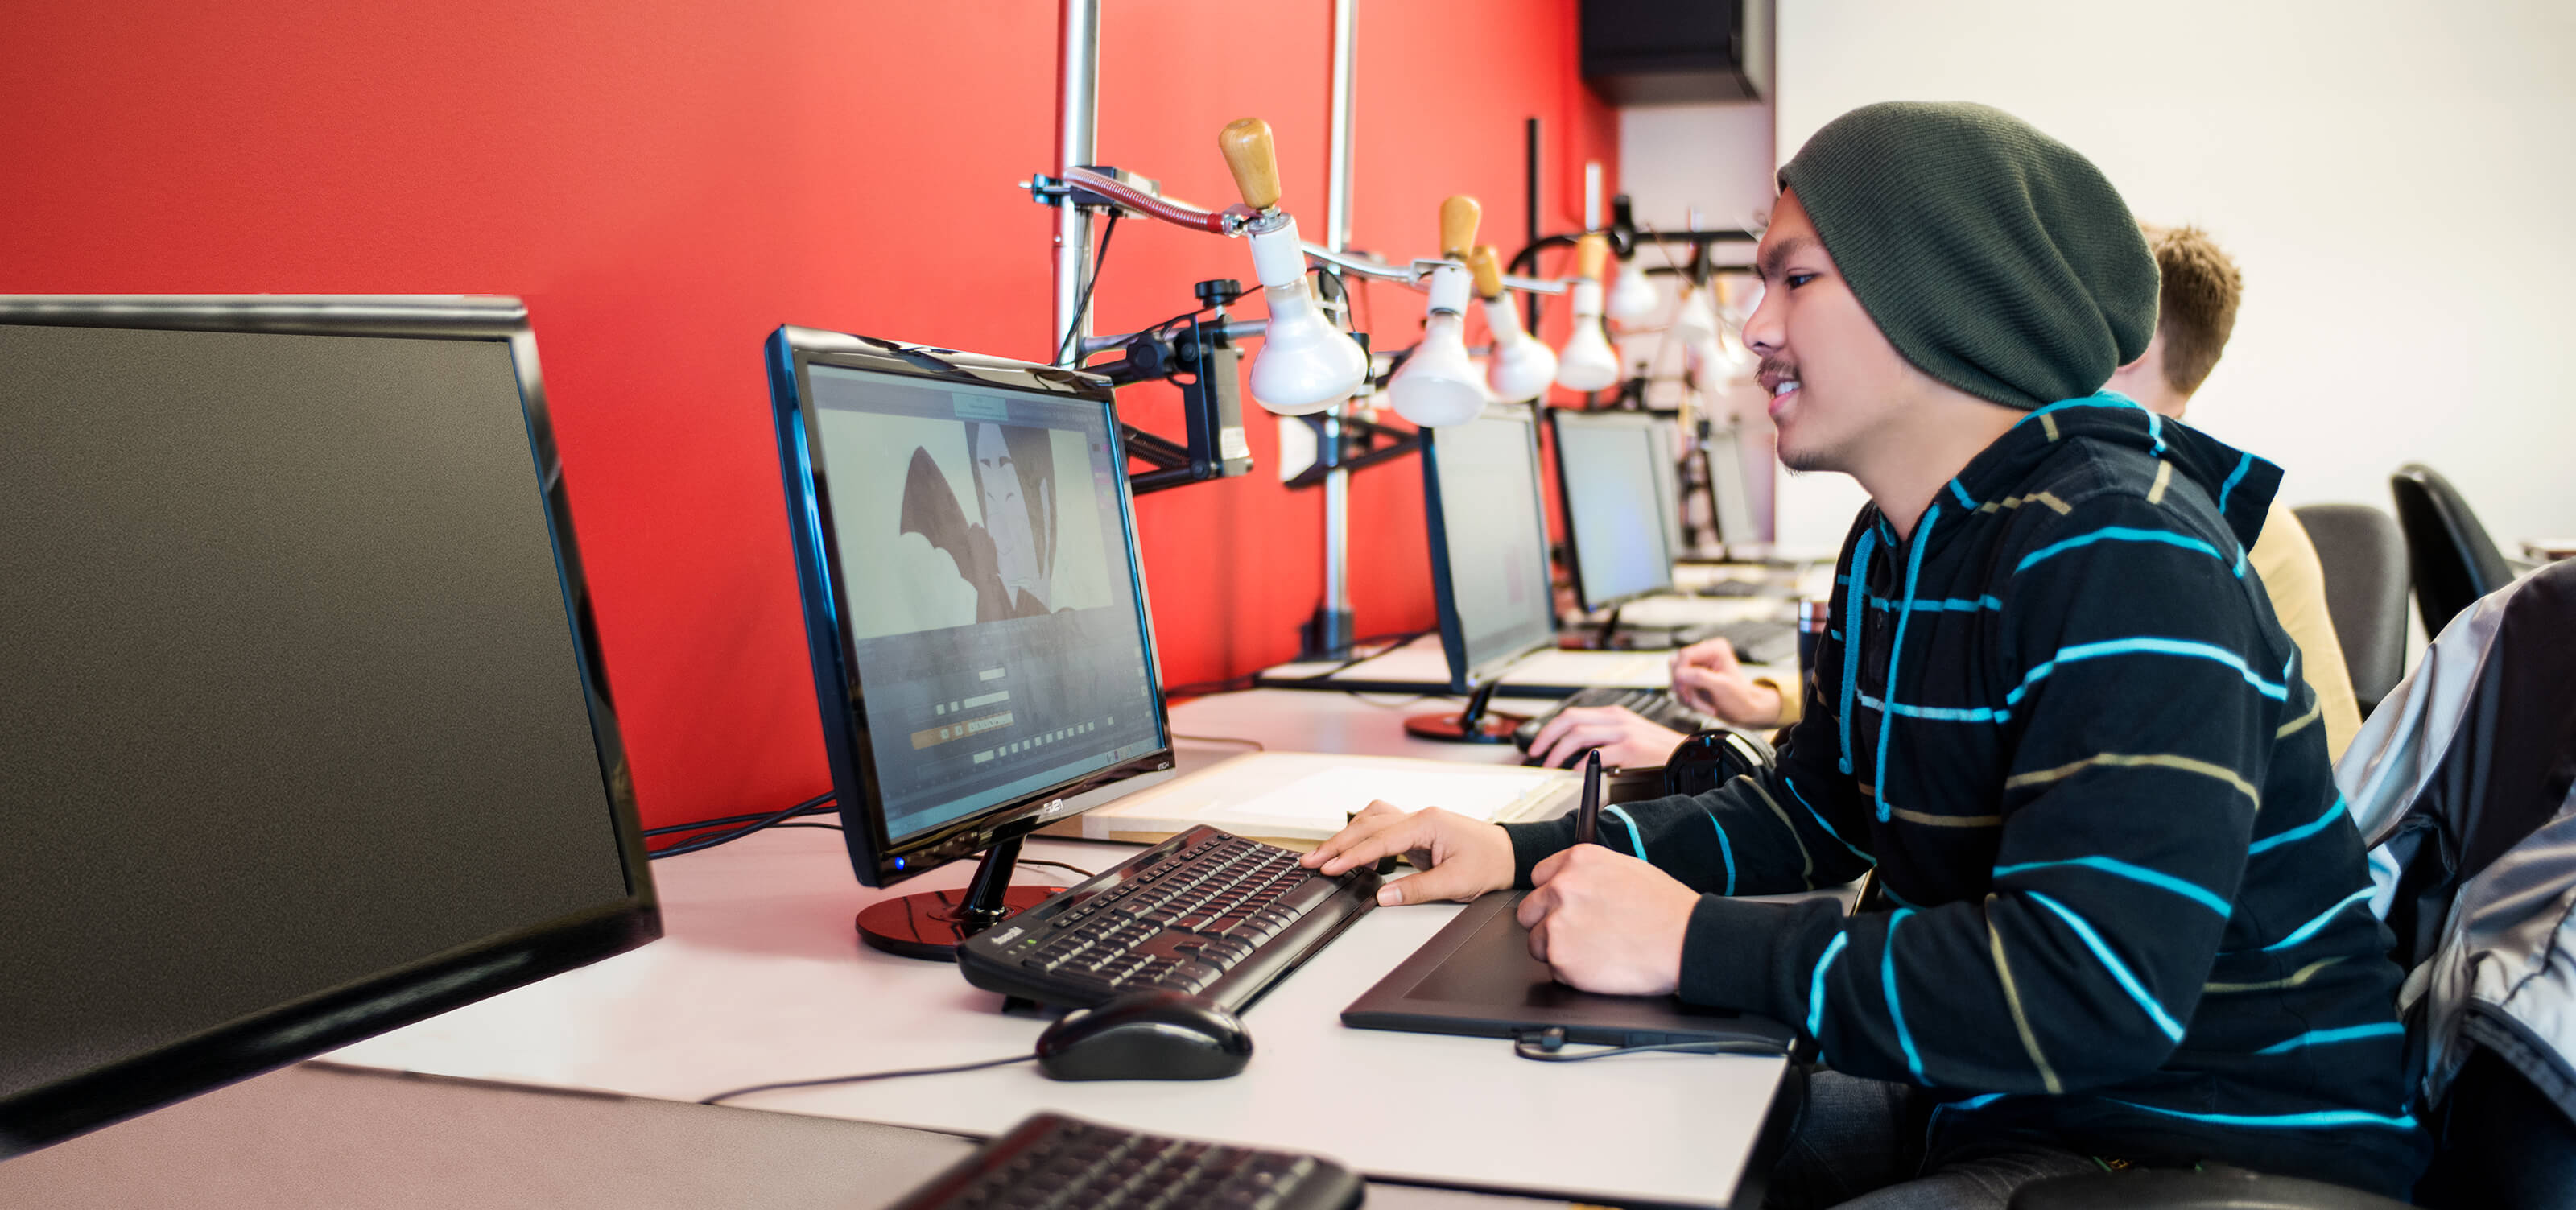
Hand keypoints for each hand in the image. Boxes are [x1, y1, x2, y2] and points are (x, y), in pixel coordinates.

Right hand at [1301, 800, 1513, 906]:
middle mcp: (1419, 817)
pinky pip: (1380, 827)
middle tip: (1311, 861)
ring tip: (1324, 856)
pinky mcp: (1415, 830)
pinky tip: (1353, 852)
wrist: (1509, 855)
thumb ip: (1417, 889)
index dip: (1351, 855)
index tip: (1329, 868)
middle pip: (1367, 824)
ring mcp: (1416, 821)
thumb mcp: (1455, 883)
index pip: (1380, 839)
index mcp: (1428, 823)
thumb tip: (1383, 897)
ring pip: (1370, 820)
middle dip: (1337, 844)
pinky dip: (1362, 837)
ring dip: (1346, 836)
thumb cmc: (1489, 864)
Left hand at [1518, 844, 1699, 995]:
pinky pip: (1554, 968)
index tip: (1563, 907)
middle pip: (1529, 911)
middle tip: (1578, 934)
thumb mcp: (1626, 869)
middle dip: (1548, 923)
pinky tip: (1600, 964)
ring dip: (1559, 949)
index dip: (1552, 896)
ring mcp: (1558, 923)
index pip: (1538, 877)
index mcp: (1578, 861)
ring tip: (1595, 950)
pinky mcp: (1561, 958)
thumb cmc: (1666, 909)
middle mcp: (1562, 887)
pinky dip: (1572, 972)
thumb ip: (1589, 874)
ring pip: (1537, 942)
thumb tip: (1571, 883)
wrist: (1685, 941)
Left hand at [1527, 706, 1686, 769]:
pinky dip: (1582, 763)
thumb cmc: (1657, 748)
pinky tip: (1576, 772)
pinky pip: (1598, 754)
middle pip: (1570, 721)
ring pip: (1579, 734)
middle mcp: (1616, 719)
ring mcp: (1623, 732)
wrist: (1684, 753)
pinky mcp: (1631, 748)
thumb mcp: (1628, 733)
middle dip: (1547, 738)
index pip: (1572, 715)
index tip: (1538, 744)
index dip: (1550, 729)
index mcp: (1613, 714)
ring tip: (1551, 766)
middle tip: (1536, 754)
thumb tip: (1573, 751)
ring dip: (1559, 752)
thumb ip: (1603, 736)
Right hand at [1668, 639, 1786, 726]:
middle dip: (1685, 687)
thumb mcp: (1723, 686)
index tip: (1686, 690)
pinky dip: (1688, 699)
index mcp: (1715, 649)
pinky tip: (1702, 704)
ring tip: (1703, 704)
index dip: (1681, 673)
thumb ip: (1700, 677)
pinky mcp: (1693, 678)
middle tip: (1694, 700)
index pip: (1685, 655)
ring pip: (1676, 679)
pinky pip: (1679, 687)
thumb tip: (1680, 673)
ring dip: (1686, 695)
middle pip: (1677, 666)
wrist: (1745, 711)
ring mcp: (1698, 667)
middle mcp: (1705, 654)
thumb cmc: (1741, 698)